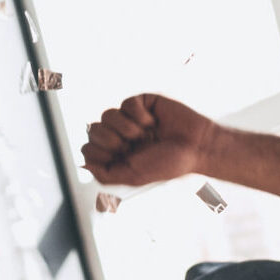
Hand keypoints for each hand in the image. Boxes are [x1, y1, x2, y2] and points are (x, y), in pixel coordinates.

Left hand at [80, 93, 218, 187]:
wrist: (196, 146)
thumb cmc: (169, 163)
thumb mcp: (133, 176)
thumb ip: (106, 174)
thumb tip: (83, 165)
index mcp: (116, 155)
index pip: (88, 149)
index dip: (100, 153)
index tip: (120, 157)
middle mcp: (120, 136)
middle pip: (93, 131)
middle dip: (113, 141)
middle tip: (134, 146)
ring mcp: (129, 119)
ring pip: (107, 115)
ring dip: (128, 128)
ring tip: (146, 134)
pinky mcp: (140, 103)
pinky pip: (125, 104)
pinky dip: (139, 115)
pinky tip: (153, 122)